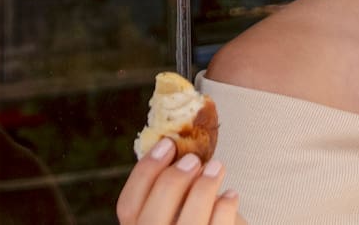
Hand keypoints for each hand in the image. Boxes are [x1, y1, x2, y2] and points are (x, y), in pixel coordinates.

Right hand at [115, 139, 242, 224]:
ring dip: (204, 187)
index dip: (145, 171)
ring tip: (217, 167)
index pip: (128, 205)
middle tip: (193, 159)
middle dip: (174, 180)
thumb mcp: (177, 203)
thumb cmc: (198, 217)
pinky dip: (225, 207)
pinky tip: (230, 194)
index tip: (167, 143)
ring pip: (188, 224)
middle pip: (152, 217)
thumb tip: (179, 143)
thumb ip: (170, 184)